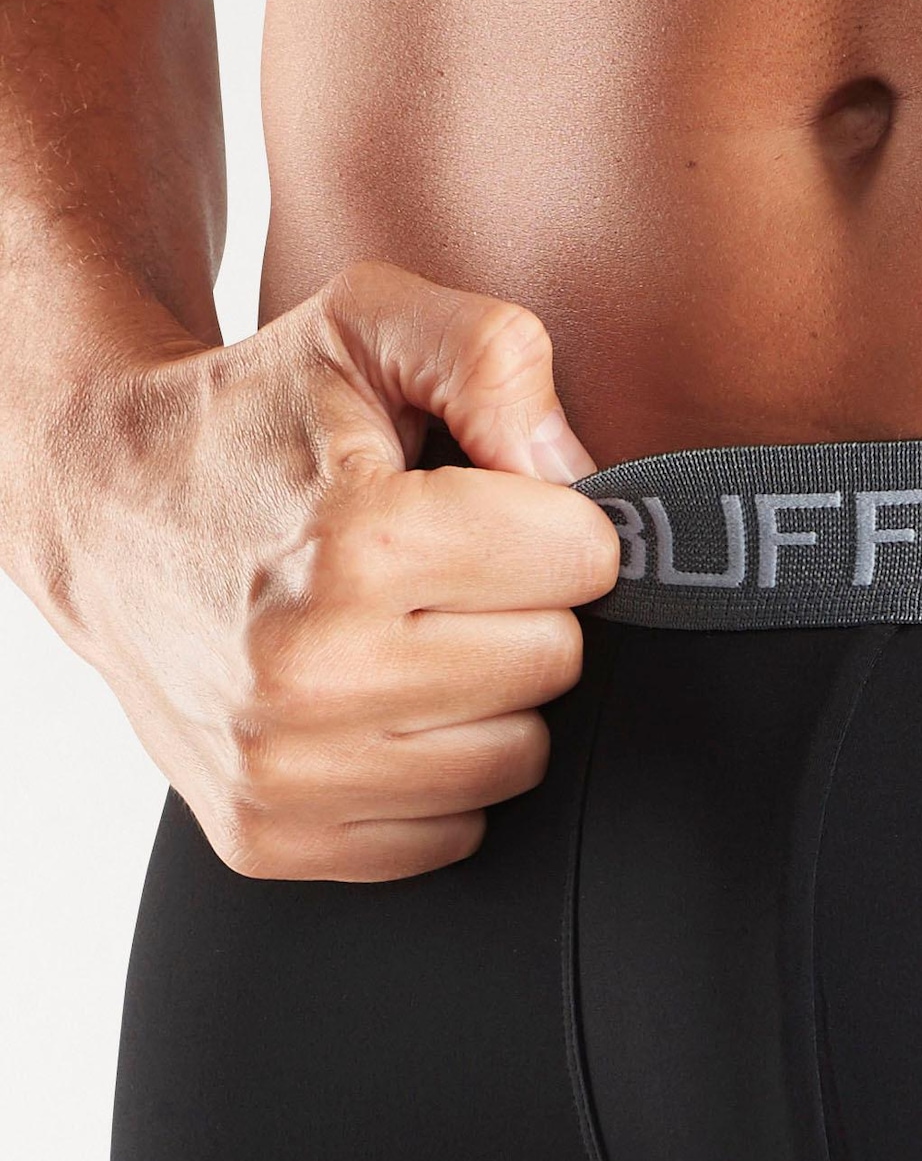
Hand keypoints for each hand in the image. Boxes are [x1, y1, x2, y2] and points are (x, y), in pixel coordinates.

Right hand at [9, 261, 620, 878]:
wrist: (98, 512)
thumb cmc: (249, 421)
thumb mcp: (365, 325)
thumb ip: (492, 356)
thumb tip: (579, 471)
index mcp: (355, 540)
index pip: (584, 558)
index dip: (550, 519)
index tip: (484, 506)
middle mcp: (315, 668)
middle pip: (556, 661)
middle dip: (519, 605)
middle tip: (437, 571)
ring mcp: (285, 767)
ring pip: (515, 758)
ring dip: (484, 697)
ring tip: (407, 635)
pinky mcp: (270, 835)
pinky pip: (450, 833)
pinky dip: (432, 774)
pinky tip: (374, 706)